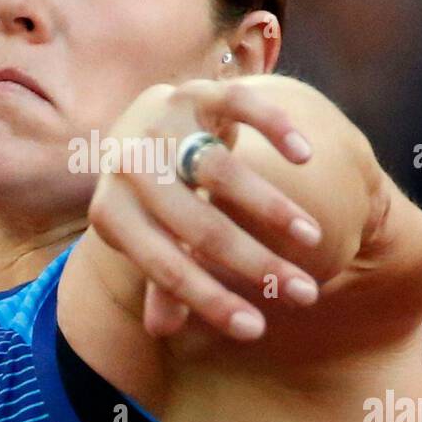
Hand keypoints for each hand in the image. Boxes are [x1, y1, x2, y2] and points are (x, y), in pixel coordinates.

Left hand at [86, 78, 323, 340]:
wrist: (141, 124)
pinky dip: (275, 127)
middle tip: (303, 294)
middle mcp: (129, 166)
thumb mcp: (148, 238)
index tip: (256, 331)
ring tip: (310, 240)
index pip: (166, 267)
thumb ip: (160, 280)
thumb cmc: (151, 199)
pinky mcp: (196, 90)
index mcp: (111, 212)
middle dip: (256, 264)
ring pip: (222, 171)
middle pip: (199, 226)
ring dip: (272, 209)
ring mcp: (162, 123)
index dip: (211, 302)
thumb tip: (161, 330)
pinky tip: (305, 156)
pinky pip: (240, 104)